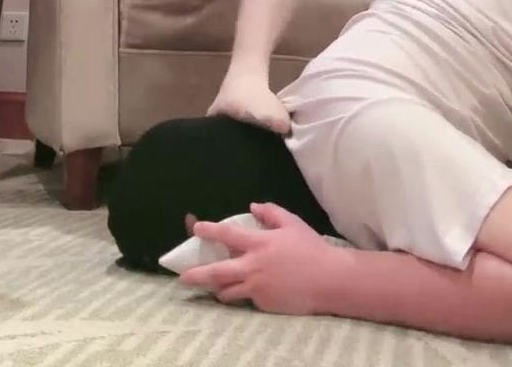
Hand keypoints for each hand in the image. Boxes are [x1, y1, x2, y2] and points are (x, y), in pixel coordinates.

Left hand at [181, 203, 335, 313]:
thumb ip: (271, 213)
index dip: (209, 230)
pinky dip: (244, 294)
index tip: (195, 228)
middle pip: (216, 272)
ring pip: (227, 292)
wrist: (329, 280)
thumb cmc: (311, 248)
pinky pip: (247, 299)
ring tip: (212, 288)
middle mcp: (252, 266)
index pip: (227, 234)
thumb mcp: (292, 223)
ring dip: (218, 289)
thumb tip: (252, 206)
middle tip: (183, 278)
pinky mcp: (263, 305)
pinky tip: (247, 292)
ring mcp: (256, 288)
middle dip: (196, 275)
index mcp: (259, 243)